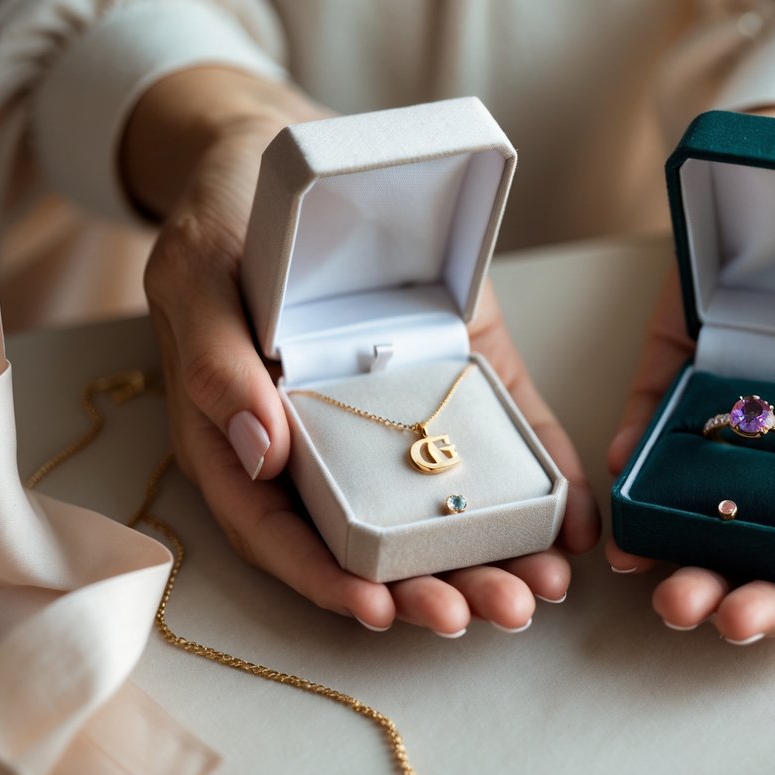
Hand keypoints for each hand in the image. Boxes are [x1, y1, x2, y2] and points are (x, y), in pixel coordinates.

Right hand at [126, 68, 598, 634]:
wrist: (294, 160)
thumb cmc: (230, 223)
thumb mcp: (199, 278)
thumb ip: (215, 364)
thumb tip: (260, 452)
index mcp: (257, 436)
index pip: (284, 531)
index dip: (327, 579)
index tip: (378, 610)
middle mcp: (333, 439)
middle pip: (375, 536)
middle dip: (431, 585)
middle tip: (488, 615)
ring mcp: (403, 409)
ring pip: (444, 500)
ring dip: (493, 553)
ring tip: (540, 590)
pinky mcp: (464, 371)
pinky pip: (505, 431)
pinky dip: (543, 480)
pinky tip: (575, 521)